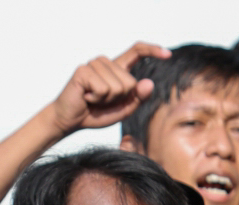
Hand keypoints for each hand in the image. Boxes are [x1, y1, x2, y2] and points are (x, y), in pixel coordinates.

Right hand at [48, 43, 170, 135]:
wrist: (70, 120)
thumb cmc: (96, 114)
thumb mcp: (122, 109)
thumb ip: (137, 99)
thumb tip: (149, 83)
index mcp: (117, 68)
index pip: (136, 51)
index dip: (152, 50)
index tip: (168, 54)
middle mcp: (106, 62)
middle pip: (130, 82)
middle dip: (120, 99)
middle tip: (102, 101)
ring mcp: (94, 64)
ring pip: (118, 86)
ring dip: (107, 100)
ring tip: (93, 99)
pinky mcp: (84, 70)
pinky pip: (104, 89)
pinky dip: (97, 100)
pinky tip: (87, 98)